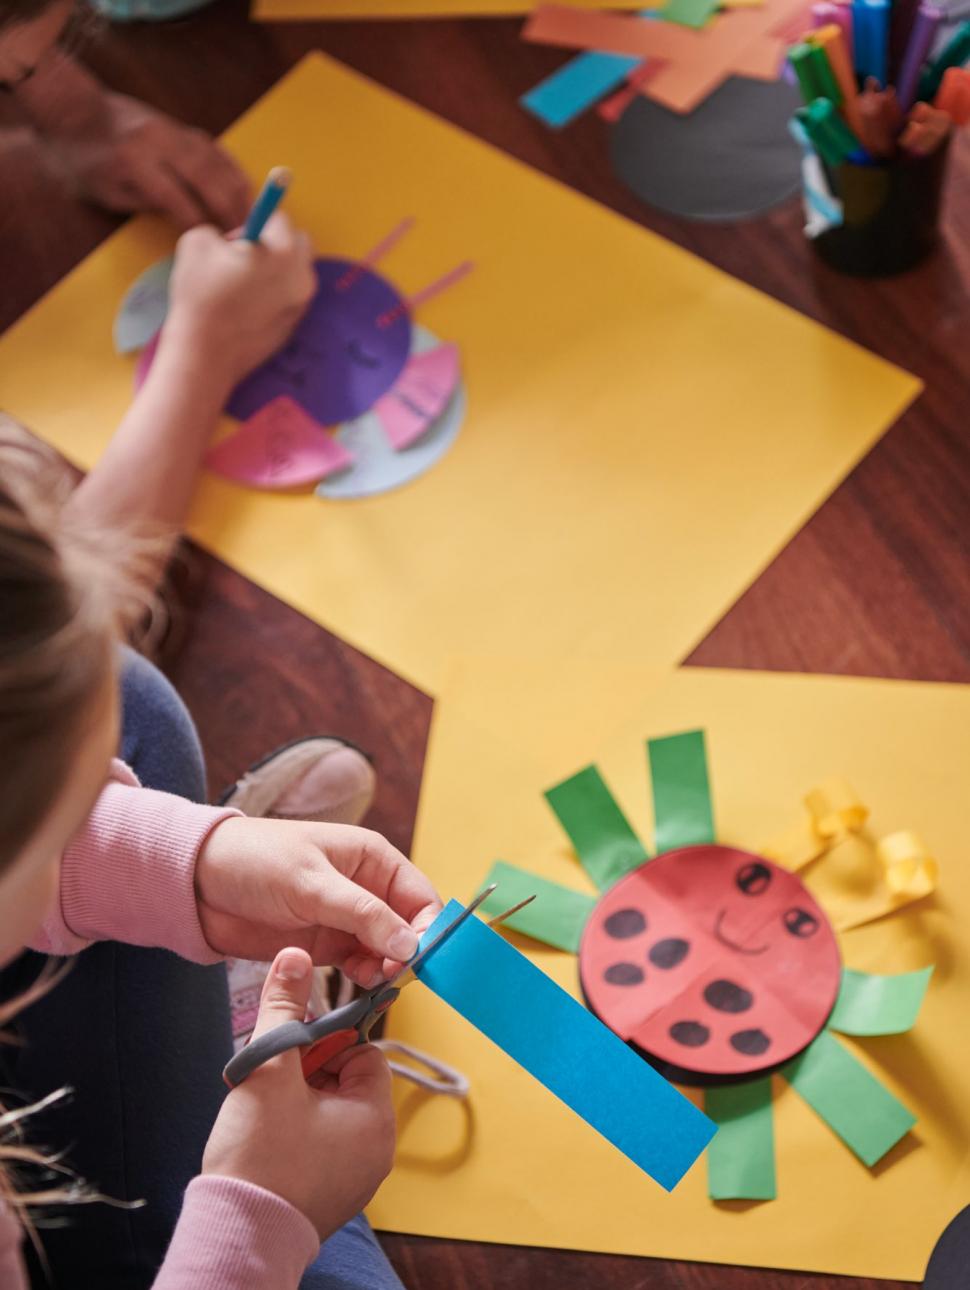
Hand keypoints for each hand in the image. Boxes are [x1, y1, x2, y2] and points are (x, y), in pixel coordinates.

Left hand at [41, 89, 251, 230]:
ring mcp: (176, 132)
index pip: (176, 198)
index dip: (197, 224)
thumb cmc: (85, 160)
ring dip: (239, 192)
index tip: (213, 247)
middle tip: (247, 237)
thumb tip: (184, 217)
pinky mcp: (185, 129)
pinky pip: (218, 151)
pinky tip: (247, 191)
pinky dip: (235, 172)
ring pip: (217, 163)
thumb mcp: (104, 191)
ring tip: (255, 219)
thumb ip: (143, 203)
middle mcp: (161, 142)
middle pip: (205, 178)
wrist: (78, 110)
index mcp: (135, 161)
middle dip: (228, 210)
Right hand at [160, 214, 315, 389]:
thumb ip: (219, 231)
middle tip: (245, 259)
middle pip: (299, 245)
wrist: (205, 355)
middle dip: (276, 244)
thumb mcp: (197, 242)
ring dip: (278, 270)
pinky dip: (276, 295)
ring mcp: (302, 305)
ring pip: (297, 273)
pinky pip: (291, 299)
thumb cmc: (200, 295)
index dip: (255, 223)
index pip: (279, 219)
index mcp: (284, 252)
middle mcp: (302, 277)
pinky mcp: (295, 327)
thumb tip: (232, 243)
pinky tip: (249, 307)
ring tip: (246, 285)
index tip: (236, 241)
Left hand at [195, 816, 442, 985]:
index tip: (424, 959)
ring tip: (375, 980)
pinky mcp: (327, 946)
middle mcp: (367, 889)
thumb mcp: (312, 883)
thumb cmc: (257, 862)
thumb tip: (411, 945)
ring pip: (388, 951)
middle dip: (409, 952)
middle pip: (409, 927)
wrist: (198, 885)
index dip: (429, 927)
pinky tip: (361, 984)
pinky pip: (362, 966)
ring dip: (388, 968)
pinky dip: (367, 978)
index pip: (420, 896)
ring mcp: (348, 920)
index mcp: (373, 859)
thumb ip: (362, 914)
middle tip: (397, 975)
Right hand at [203, 947, 394, 1239]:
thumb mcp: (271, 1068)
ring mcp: (357, 1178)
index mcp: (376, 1116)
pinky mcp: (333, 1196)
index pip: (362, 1052)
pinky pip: (323, 1146)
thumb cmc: (260, 1154)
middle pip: (347, 1081)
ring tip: (264, 1110)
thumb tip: (293, 956)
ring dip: (300, 1101)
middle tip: (272, 1081)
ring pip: (332, 1113)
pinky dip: (298, 1135)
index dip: (324, 1043)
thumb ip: (284, 1008)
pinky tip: (267, 1139)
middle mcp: (378, 1148)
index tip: (291, 1051)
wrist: (237, 1233)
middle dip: (308, 1072)